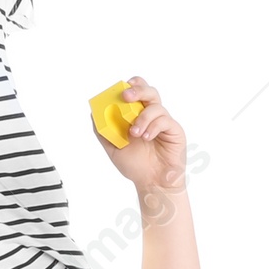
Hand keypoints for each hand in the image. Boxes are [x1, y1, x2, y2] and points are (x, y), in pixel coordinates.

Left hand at [95, 79, 186, 193]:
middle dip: (138, 90)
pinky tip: (147, 138)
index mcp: (139, 116)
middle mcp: (152, 116)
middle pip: (150, 92)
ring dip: (142, 117)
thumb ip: (104, 131)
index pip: (138, 93)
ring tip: (135, 134)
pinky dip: (153, 127)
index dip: (133, 85)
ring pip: (156, 106)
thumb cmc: (136, 166)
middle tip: (126, 97)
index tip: (123, 86)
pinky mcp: (174, 130)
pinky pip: (165, 120)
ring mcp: (164, 122)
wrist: (152, 183)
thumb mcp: (113, 148)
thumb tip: (94, 113)